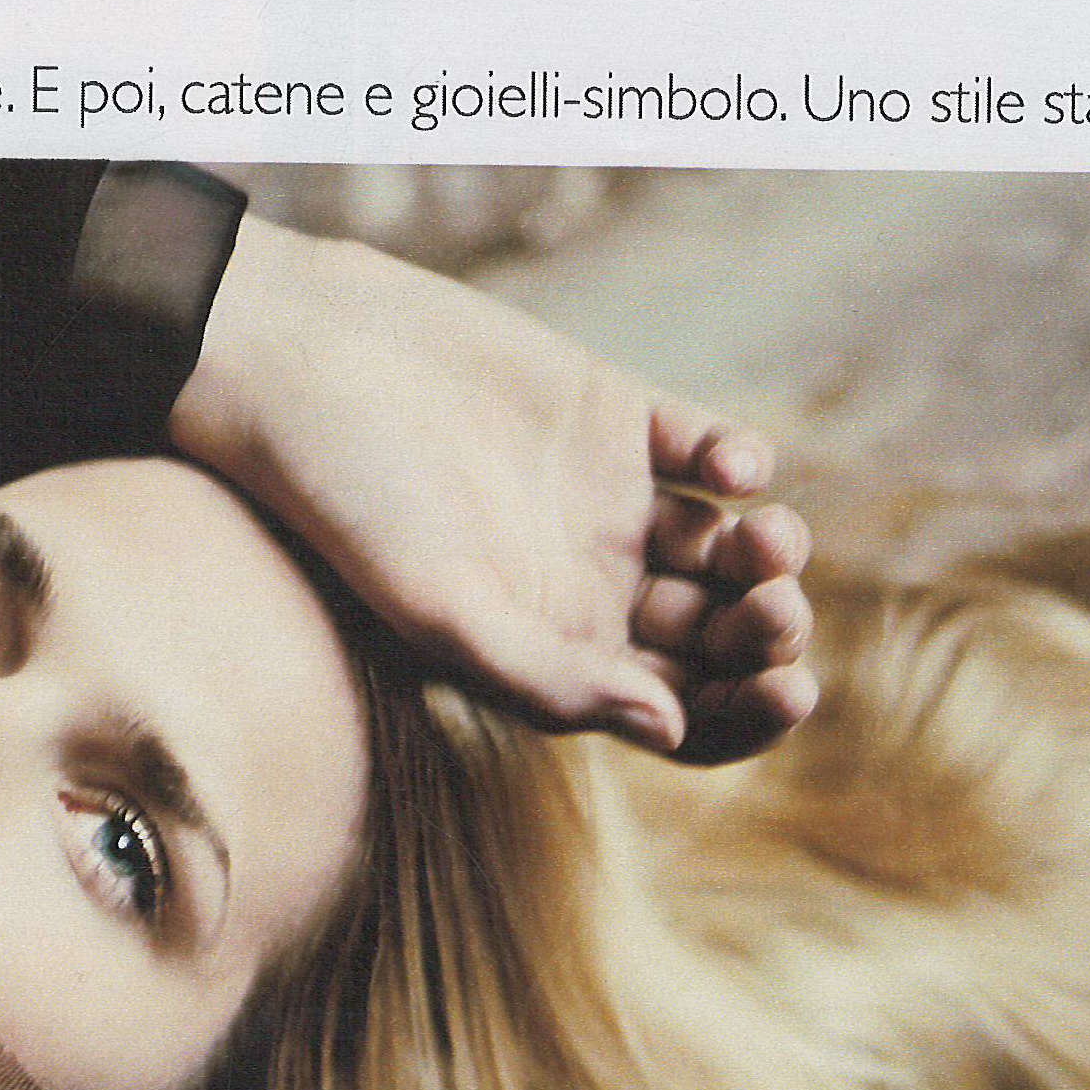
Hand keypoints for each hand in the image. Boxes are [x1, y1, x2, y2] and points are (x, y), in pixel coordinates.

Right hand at [168, 212, 816, 759]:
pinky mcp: (616, 416)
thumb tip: (672, 729)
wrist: (301, 360)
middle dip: (767, 635)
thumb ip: (550, 680)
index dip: (745, 718)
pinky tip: (733, 470)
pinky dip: (743, 463)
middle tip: (776, 614)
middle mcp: (590, 589)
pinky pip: (711, 452)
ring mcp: (609, 503)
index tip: (788, 692)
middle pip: (721, 637)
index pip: (681, 716)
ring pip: (732, 549)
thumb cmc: (346, 502)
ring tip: (763, 541)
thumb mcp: (440, 612)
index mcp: (552, 656)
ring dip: (772, 554)